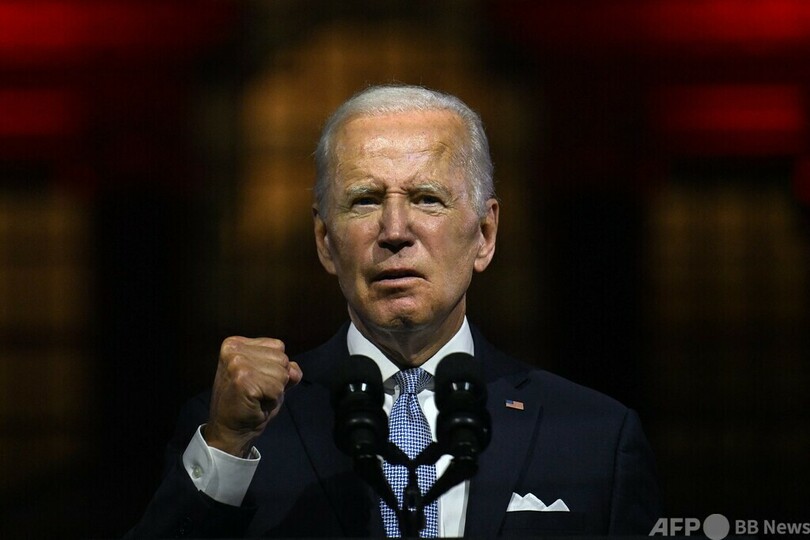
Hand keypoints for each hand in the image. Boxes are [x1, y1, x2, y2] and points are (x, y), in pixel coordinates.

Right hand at [204, 336, 302, 456]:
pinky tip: (255, 405)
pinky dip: (272, 401)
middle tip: (256, 392)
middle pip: (282, 358)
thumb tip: (294, 371)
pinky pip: (278, 388)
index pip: (278, 346)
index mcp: (235, 344)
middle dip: (276, 379)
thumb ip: (285, 368)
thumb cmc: (250, 404)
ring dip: (275, 391)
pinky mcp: (243, 380)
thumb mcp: (269, 378)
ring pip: (282, 373)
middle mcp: (234, 350)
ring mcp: (237, 364)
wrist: (229, 431)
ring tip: (256, 398)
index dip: (275, 368)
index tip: (255, 381)